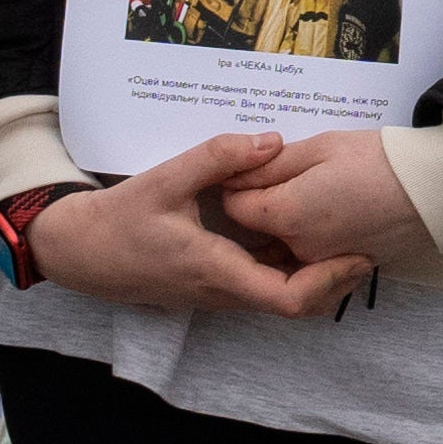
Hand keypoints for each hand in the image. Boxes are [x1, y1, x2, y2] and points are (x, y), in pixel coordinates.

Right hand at [26, 133, 368, 320]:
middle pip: (298, 303)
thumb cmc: (118, 220)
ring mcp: (221, 295)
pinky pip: (264, 286)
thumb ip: (217, 157)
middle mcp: (226, 294)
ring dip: (316, 273)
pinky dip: (291, 268)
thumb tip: (272, 140)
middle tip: (364, 239)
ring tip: (342, 233)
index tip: (358, 253)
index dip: (332, 281)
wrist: (78, 252)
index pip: (291, 300)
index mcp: (219, 273)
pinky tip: (301, 233)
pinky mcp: (215, 286)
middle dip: (335, 276)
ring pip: (282, 297)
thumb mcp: (165, 179)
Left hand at [219, 130, 438, 272]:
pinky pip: (313, 257)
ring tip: (318, 191)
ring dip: (288, 223)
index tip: (260, 165)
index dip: (241, 181)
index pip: (234, 206)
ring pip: (284, 246)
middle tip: (294, 173)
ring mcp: (324, 263)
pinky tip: (335, 211)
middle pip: (259, 230)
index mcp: (286, 216)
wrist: (439, 189)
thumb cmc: (381, 161)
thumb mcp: (319, 148)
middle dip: (265, 204)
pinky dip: (313, 238)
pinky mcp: (346, 268)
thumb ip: (269, 165)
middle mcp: (299, 250)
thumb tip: (233, 174)